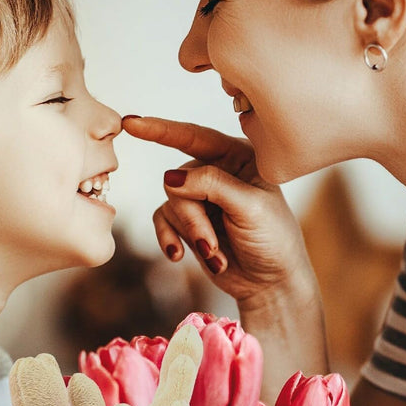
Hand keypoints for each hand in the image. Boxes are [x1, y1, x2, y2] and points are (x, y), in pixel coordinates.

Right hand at [122, 116, 315, 307]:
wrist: (270, 282)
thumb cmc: (273, 239)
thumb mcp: (250, 207)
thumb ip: (213, 185)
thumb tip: (170, 177)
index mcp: (238, 156)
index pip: (194, 137)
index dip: (161, 130)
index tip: (132, 123)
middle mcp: (216, 170)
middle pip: (179, 181)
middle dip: (193, 218)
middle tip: (211, 246)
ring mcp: (200, 196)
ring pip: (171, 203)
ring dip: (190, 233)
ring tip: (214, 256)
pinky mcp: (187, 221)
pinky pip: (163, 221)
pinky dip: (170, 239)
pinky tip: (180, 256)